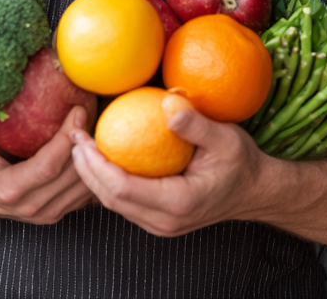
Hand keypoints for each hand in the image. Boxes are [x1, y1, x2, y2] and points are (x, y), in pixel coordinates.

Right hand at [0, 105, 93, 224]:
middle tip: (94, 109)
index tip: (77, 110)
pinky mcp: (62, 210)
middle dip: (86, 142)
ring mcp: (49, 212)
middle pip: (72, 175)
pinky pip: (88, 191)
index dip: (65, 138)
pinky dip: (96, 167)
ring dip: (95, 154)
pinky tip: (96, 142)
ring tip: (97, 121)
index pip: (48, 166)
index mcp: (9, 190)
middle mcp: (32, 206)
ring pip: (85, 185)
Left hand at [70, 99, 269, 236]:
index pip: (121, 188)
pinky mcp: (157, 218)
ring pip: (113, 204)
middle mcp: (164, 221)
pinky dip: (106, 180)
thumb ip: (195, 124)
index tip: (81, 137)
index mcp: (177, 202)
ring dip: (92, 176)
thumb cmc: (242, 163)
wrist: (254, 190)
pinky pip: (123, 202)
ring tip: (78, 144)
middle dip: (84, 169)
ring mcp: (160, 224)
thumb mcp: (225, 137)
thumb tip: (168, 103)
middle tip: (71, 136)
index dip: (95, 164)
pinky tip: (100, 156)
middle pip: (110, 199)